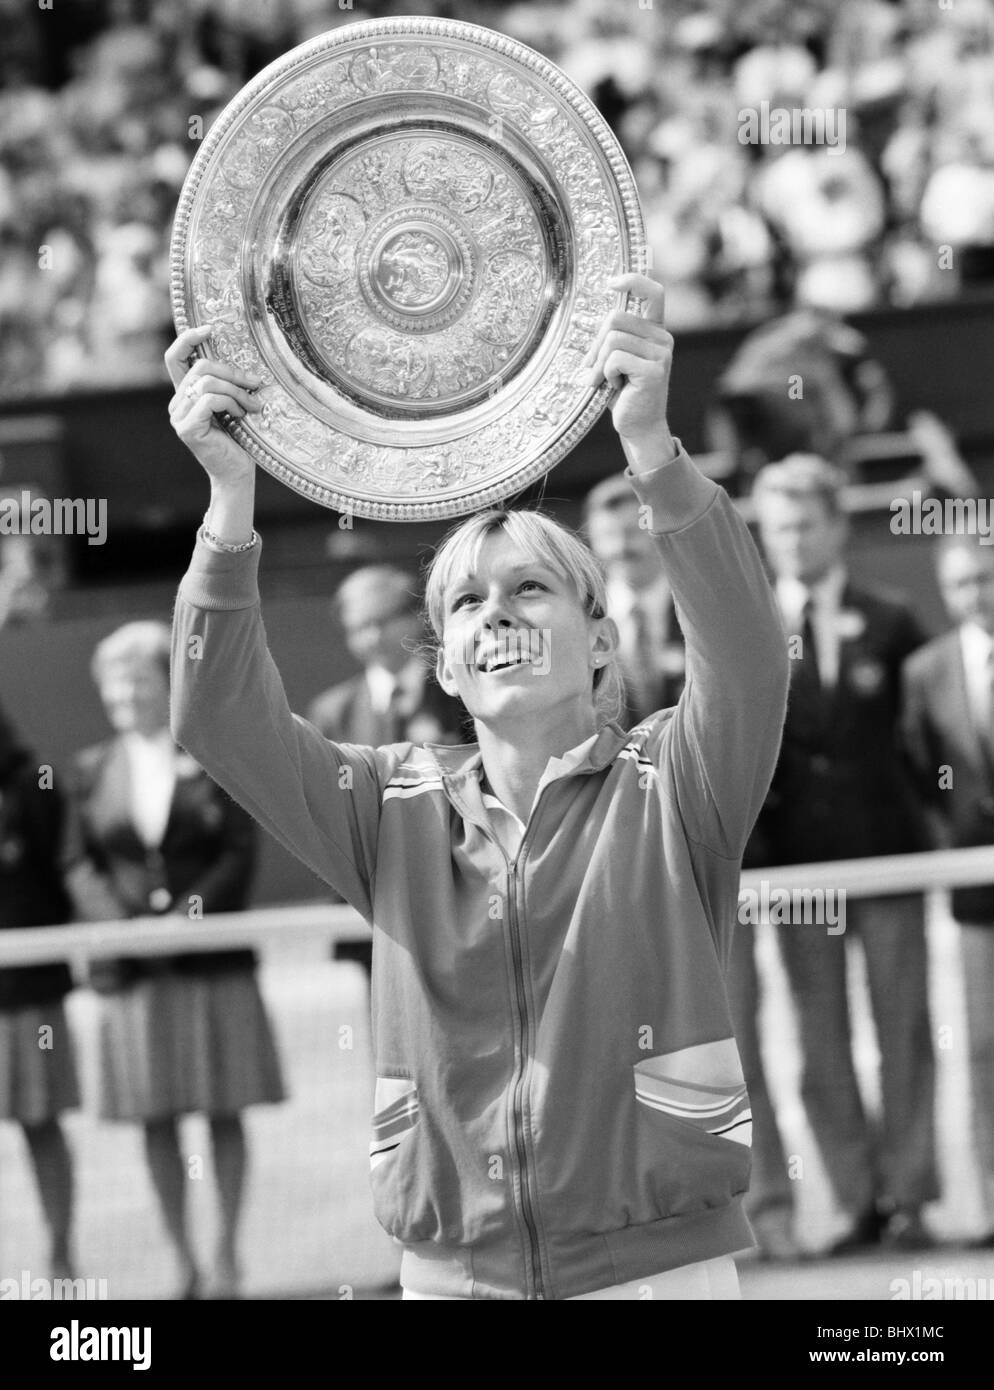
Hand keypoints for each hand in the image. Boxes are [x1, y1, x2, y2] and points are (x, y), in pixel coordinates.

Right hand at [165, 325, 263, 488]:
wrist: (237, 473)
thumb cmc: (240, 439)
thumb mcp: (234, 404)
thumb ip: (228, 384)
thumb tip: (246, 358)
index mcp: (185, 394)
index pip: (175, 357)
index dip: (188, 339)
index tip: (210, 329)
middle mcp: (176, 403)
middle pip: (200, 367)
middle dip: (232, 373)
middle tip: (254, 385)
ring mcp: (178, 417)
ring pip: (207, 383)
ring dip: (236, 392)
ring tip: (251, 407)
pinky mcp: (186, 428)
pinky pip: (209, 400)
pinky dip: (230, 404)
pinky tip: (241, 416)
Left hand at [583, 273, 675, 466]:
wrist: (638, 426)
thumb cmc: (623, 393)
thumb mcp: (616, 360)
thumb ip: (611, 338)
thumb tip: (585, 320)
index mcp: (654, 331)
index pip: (653, 293)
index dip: (633, 281)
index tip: (612, 284)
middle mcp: (662, 338)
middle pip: (615, 318)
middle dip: (596, 344)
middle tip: (594, 369)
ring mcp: (661, 354)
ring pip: (612, 339)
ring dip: (599, 363)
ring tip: (604, 380)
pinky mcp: (654, 370)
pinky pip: (615, 359)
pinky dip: (605, 374)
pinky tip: (615, 387)